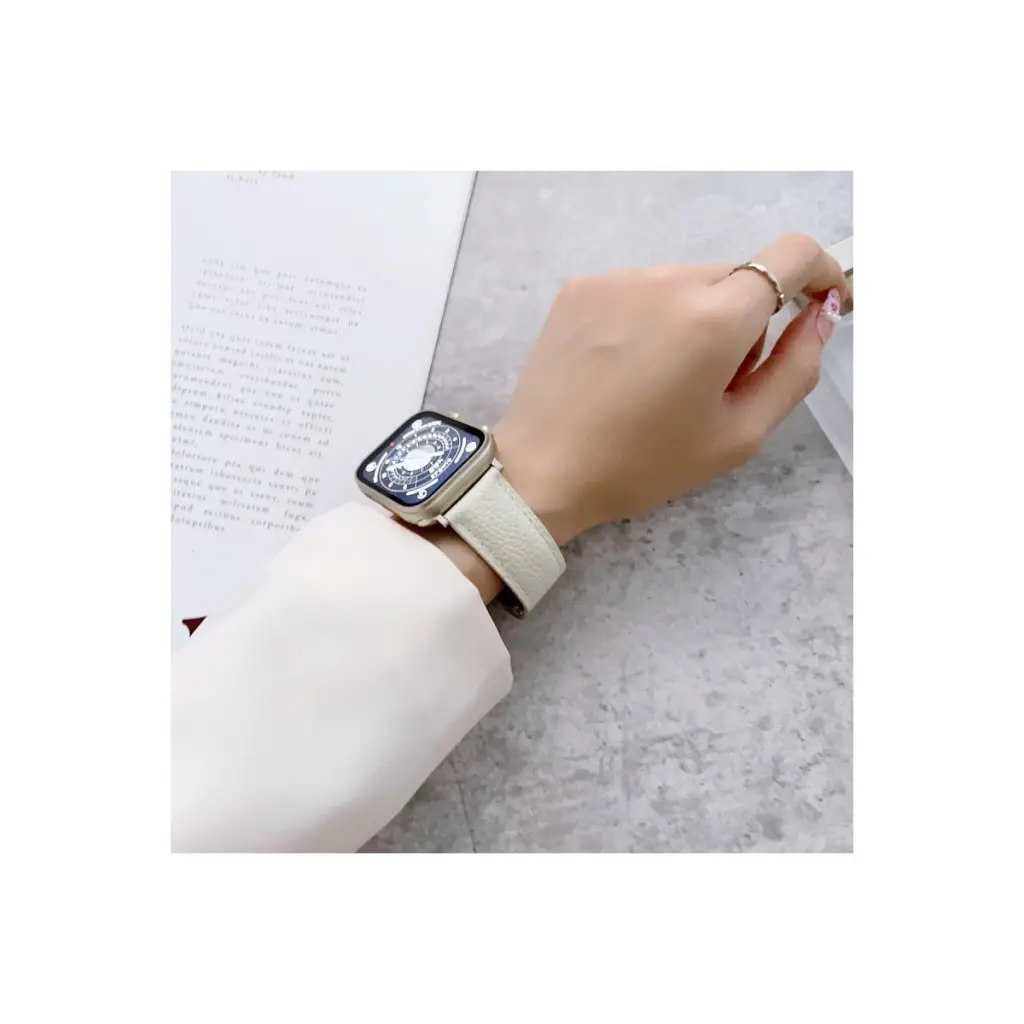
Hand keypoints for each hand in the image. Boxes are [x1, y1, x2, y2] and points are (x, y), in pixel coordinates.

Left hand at [494, 233, 849, 544]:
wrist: (541, 471)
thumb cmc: (643, 465)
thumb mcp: (738, 434)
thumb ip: (794, 368)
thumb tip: (822, 312)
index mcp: (714, 317)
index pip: (792, 254)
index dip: (822, 272)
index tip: (824, 303)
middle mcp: (668, 279)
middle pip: (736, 279)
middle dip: (745, 322)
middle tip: (716, 385)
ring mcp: (618, 278)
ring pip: (686, 284)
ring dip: (695, 320)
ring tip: (660, 382)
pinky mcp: (581, 286)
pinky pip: (641, 289)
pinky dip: (650, 318)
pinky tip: (624, 368)